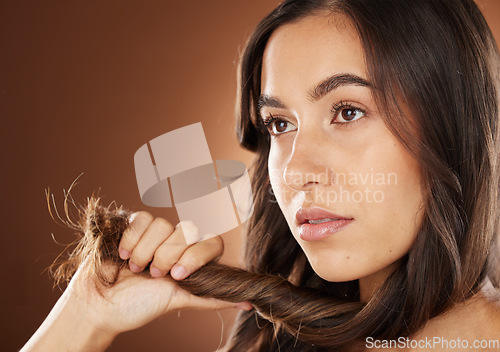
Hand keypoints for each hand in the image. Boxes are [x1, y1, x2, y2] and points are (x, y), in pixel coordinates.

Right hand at [66, 212, 249, 336]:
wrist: (100, 307)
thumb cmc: (138, 306)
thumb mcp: (179, 300)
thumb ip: (212, 297)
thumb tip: (249, 302)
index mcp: (192, 259)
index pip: (212, 240)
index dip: (196, 255)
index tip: (176, 275)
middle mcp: (177, 243)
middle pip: (188, 230)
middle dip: (168, 255)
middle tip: (152, 275)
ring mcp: (155, 233)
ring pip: (164, 224)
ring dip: (146, 251)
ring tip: (135, 269)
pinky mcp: (133, 224)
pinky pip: (141, 218)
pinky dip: (132, 239)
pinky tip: (123, 255)